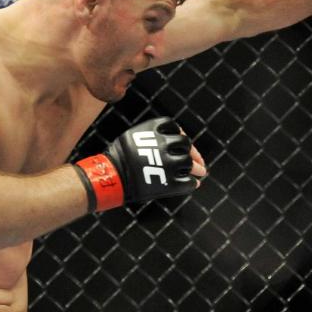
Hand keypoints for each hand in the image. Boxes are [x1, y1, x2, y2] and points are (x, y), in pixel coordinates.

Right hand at [73, 118, 204, 210]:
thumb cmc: (118, 157)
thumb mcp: (133, 137)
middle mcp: (162, 144)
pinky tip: (193, 184)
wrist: (110, 177)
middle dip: (192, 152)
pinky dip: (192, 183)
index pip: (174, 127)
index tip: (182, 141)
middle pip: (185, 144)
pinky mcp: (167, 183)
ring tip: (201, 171)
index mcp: (152, 130)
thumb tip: (178, 137)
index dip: (180, 134)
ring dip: (196, 168)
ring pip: (188, 163)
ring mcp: (166, 164)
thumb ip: (153, 135)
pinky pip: (187, 183)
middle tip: (197, 160)